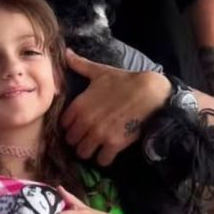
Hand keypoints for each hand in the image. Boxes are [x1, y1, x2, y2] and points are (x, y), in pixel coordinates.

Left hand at [61, 50, 169, 165]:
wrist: (149, 91)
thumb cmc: (123, 80)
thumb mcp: (99, 71)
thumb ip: (80, 65)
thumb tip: (66, 52)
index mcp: (79, 105)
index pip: (63, 125)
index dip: (70, 126)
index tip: (77, 125)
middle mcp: (86, 121)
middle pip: (71, 141)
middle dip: (79, 140)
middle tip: (88, 137)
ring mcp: (99, 134)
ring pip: (83, 153)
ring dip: (89, 151)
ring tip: (97, 145)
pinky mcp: (114, 144)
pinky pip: (102, 160)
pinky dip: (104, 158)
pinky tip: (109, 151)